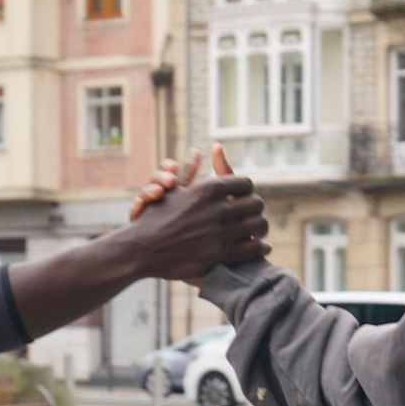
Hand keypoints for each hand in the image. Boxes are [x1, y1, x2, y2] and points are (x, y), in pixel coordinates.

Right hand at [125, 146, 267, 281]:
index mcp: (208, 189)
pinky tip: (261, 247)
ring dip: (261, 227)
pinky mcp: (222, 254)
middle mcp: (218, 208)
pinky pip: (253, 248)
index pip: (245, 183)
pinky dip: (261, 248)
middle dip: (257, 207)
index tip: (246, 194)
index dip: (247, 189)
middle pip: (256, 203)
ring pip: (258, 225)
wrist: (143, 250)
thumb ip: (188, 171)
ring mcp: (222, 233)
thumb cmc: (155, 218)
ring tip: (260, 229)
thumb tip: (196, 151)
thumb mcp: (172, 190)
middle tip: (256, 212)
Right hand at [130, 146, 202, 221]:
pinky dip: (135, 208)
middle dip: (161, 177)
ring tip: (158, 192)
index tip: (174, 167)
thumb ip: (193, 173)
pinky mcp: (140, 223)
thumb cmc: (195, 219)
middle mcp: (158, 193)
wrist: (186, 252)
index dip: (168, 166)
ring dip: (149, 190)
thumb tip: (202, 148)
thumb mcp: (199, 195)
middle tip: (170, 181)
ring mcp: (148, 208)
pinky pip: (134, 213)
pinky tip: (139, 204)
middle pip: (154, 178)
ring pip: (143, 193)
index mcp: (172, 185)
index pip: (167, 169)